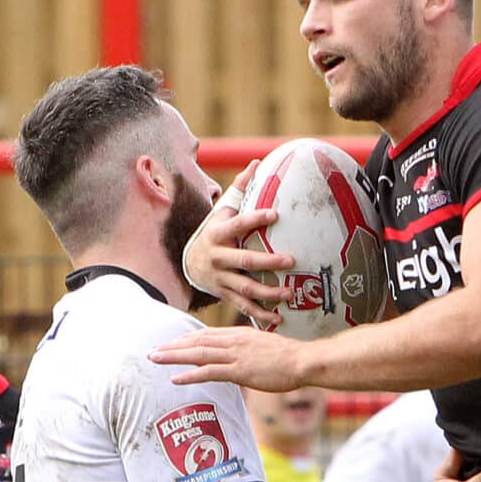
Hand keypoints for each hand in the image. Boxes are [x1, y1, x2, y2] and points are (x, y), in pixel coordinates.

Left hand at [149, 322, 309, 391]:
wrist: (303, 361)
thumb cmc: (290, 357)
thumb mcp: (265, 348)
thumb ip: (249, 352)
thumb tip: (243, 361)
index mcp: (239, 335)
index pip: (206, 334)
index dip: (186, 339)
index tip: (172, 343)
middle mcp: (233, 341)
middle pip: (196, 340)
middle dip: (173, 346)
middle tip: (153, 351)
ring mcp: (235, 355)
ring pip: (197, 353)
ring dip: (173, 356)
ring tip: (155, 359)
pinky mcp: (240, 371)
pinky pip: (209, 371)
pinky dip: (190, 374)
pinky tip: (175, 378)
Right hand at [182, 160, 296, 326]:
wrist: (189, 263)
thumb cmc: (214, 232)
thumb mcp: (221, 210)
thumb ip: (240, 188)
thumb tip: (256, 162)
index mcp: (218, 233)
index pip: (238, 224)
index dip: (255, 219)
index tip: (275, 214)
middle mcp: (218, 258)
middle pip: (244, 261)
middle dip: (267, 262)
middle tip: (291, 260)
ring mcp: (221, 279)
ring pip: (245, 288)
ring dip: (268, 293)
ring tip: (290, 293)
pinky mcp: (225, 295)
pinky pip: (244, 307)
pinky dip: (260, 315)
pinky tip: (279, 319)